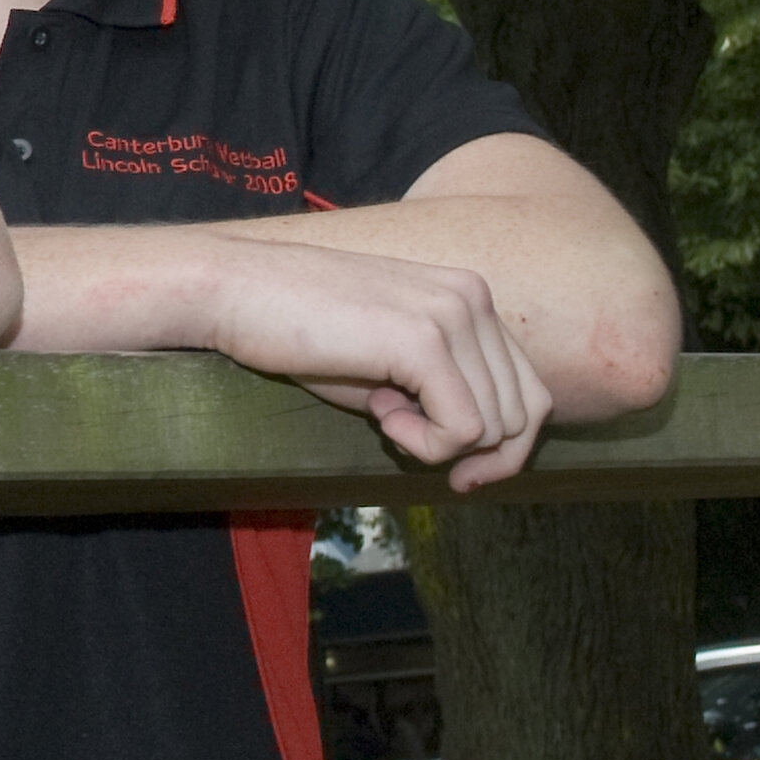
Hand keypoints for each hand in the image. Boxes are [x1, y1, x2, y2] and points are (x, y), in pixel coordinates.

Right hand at [190, 233, 552, 488]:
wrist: (230, 290)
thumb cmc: (295, 329)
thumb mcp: (385, 362)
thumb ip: (440, 390)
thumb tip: (481, 451)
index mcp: (469, 296)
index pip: (529, 389)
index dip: (501, 445)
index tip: (453, 470)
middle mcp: (474, 297)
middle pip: (526, 413)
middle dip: (474, 453)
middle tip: (402, 439)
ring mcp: (452, 314)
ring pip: (497, 427)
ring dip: (438, 443)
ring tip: (379, 413)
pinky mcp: (424, 341)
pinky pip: (462, 430)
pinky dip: (423, 445)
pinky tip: (378, 418)